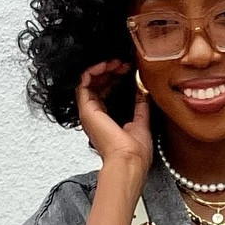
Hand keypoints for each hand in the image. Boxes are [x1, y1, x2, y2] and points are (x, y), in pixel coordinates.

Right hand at [75, 59, 151, 180]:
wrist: (130, 161)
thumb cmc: (135, 153)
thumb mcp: (142, 122)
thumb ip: (140, 105)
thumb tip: (142, 91)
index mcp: (107, 119)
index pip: (106, 90)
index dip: (116, 76)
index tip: (128, 69)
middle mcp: (95, 115)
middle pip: (96, 83)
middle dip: (110, 69)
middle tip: (122, 64)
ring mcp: (89, 111)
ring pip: (89, 81)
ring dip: (102, 67)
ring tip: (116, 63)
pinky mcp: (86, 109)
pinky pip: (83, 82)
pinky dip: (92, 70)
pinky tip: (105, 65)